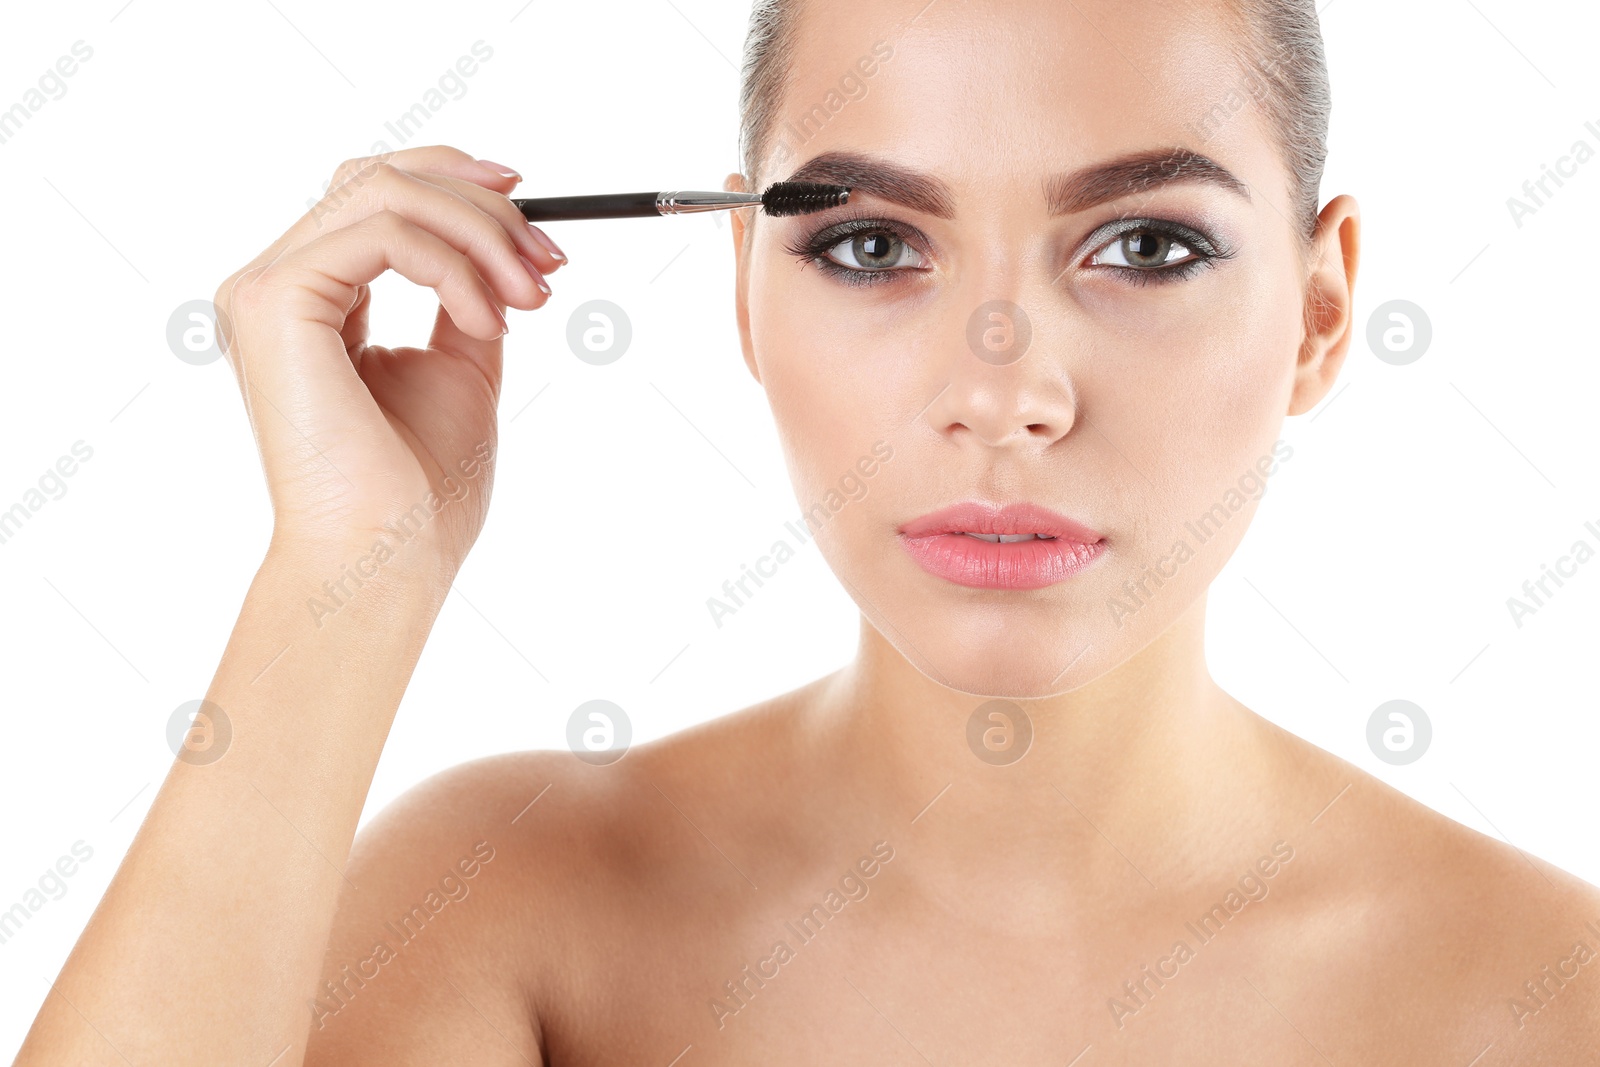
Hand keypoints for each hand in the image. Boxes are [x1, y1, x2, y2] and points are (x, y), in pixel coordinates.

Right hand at [213, 144, 564, 578]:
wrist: (387, 558)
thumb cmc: (418, 492)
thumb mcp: (460, 371)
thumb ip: (465, 303)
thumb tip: (504, 251)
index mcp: (310, 302)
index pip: (372, 196)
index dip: (456, 184)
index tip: (535, 220)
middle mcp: (274, 287)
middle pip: (376, 176)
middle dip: (481, 206)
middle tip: (549, 260)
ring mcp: (264, 290)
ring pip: (382, 190)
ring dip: (480, 234)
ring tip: (531, 295)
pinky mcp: (273, 301)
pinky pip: (383, 233)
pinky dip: (454, 266)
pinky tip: (488, 321)